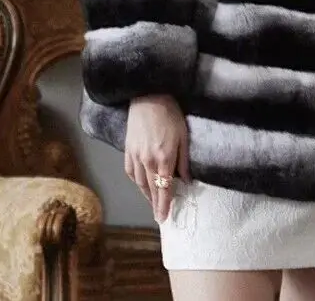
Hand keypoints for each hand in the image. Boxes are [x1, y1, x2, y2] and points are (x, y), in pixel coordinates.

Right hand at [124, 94, 189, 222]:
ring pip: (140, 182)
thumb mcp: (183, 136)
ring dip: (146, 194)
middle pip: (151, 189)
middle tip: (158, 216)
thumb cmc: (170, 114)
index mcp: (164, 159)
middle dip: (155, 204)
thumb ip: (184, 161)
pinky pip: (131, 171)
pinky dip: (136, 181)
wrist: (148, 97)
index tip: (164, 218)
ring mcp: (135, 156)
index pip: (164, 189)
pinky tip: (141, 184)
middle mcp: (147, 161)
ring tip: (152, 202)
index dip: (164, 206)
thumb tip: (187, 181)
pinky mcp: (127, 149)